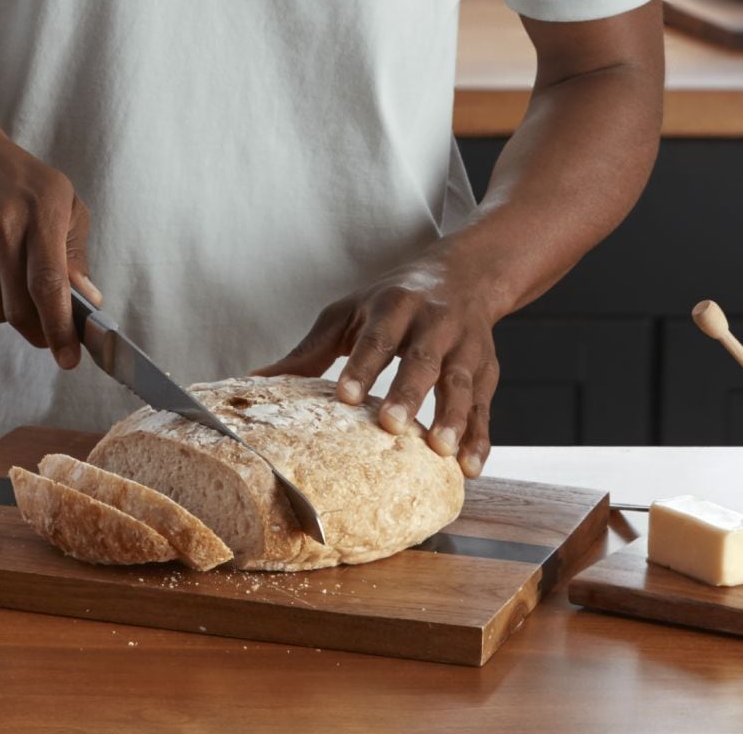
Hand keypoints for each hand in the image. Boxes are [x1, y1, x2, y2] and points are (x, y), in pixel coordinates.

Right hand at [0, 130, 96, 368]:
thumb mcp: (64, 204)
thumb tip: (86, 303)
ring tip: (7, 272)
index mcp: (39, 212)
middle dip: (36, 328)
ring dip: (4, 307)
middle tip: (46, 326)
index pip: (48, 283)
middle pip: (17, 308)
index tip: (68, 358)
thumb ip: (76, 256)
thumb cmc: (22, 183)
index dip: (59, 327)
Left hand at [254, 255, 501, 477]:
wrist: (463, 275)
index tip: (345, 396)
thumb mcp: (350, 314)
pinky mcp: (487, 371)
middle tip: (391, 425)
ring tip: (440, 450)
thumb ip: (310, 351)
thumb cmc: (394, 301)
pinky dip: (480, 437)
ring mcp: (465, 347)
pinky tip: (469, 467)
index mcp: (395, 306)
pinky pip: (485, 407)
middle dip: (409, 392)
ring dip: (453, 417)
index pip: (377, 337)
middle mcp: (434, 323)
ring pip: (461, 383)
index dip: (362, 366)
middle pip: (423, 359)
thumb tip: (255, 380)